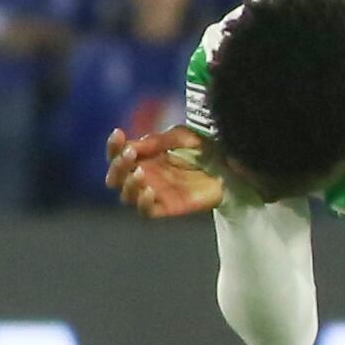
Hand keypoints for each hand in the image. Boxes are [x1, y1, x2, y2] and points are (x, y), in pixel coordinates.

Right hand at [108, 124, 223, 217]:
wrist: (230, 167)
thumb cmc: (205, 149)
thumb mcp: (181, 137)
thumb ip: (157, 141)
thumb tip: (131, 147)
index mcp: (143, 158)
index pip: (117, 154)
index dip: (113, 145)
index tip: (119, 133)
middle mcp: (144, 176)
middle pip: (115, 177)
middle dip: (118, 166)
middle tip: (130, 155)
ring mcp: (154, 193)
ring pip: (125, 195)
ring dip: (128, 184)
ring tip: (140, 173)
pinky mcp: (167, 207)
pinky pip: (145, 211)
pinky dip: (142, 202)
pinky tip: (149, 191)